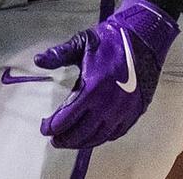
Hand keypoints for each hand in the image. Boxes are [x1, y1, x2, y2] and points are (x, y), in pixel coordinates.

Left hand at [34, 0, 178, 149]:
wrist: (144, 40)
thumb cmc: (112, 41)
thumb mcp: (82, 43)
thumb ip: (59, 54)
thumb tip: (38, 61)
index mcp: (92, 89)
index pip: (68, 117)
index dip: (53, 126)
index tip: (44, 128)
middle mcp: (108, 105)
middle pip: (82, 132)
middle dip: (65, 138)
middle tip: (55, 140)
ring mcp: (123, 111)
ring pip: (99, 136)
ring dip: (83, 142)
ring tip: (70, 142)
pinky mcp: (134, 112)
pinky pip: (116, 133)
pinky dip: (102, 138)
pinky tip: (94, 137)